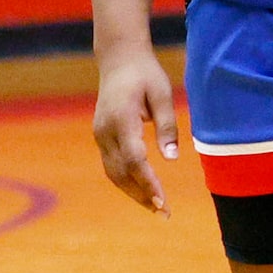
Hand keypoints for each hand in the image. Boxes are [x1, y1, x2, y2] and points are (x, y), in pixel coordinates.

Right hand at [92, 44, 177, 215]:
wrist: (119, 60)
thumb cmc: (145, 74)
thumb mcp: (163, 94)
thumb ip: (167, 126)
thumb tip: (172, 158)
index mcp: (121, 120)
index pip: (134, 160)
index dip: (148, 182)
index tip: (162, 201)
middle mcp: (105, 131)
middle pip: (121, 172)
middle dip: (142, 195)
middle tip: (165, 213)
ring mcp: (100, 135)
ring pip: (113, 172)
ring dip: (133, 193)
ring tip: (156, 208)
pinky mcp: (101, 136)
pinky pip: (111, 165)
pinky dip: (126, 181)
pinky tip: (143, 191)